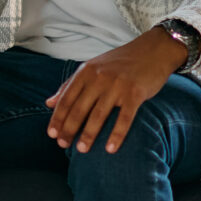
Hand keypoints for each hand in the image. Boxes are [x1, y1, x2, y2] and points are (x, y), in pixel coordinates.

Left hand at [45, 28, 191, 154]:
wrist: (152, 50)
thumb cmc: (119, 63)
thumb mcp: (91, 68)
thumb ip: (69, 85)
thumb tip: (48, 103)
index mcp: (85, 72)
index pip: (66, 99)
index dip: (58, 118)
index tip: (52, 134)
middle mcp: (99, 78)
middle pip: (79, 108)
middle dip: (69, 129)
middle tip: (62, 145)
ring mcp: (117, 86)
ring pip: (99, 115)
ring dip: (89, 134)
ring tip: (82, 150)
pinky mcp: (135, 93)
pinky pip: (124, 118)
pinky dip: (117, 135)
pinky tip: (110, 149)